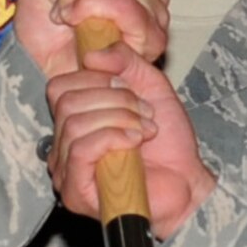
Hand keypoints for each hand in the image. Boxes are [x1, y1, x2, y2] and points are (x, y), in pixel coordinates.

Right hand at [47, 45, 215, 235]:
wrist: (187, 182)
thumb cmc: (168, 144)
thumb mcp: (151, 86)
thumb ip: (126, 60)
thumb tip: (92, 55)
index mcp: (74, 119)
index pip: (59, 86)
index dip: (95, 78)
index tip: (128, 87)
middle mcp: (63, 144)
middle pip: (67, 102)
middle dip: (114, 99)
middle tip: (144, 112)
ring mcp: (66, 170)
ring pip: (74, 124)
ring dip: (119, 119)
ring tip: (145, 130)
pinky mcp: (75, 192)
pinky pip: (81, 149)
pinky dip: (112, 137)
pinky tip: (135, 142)